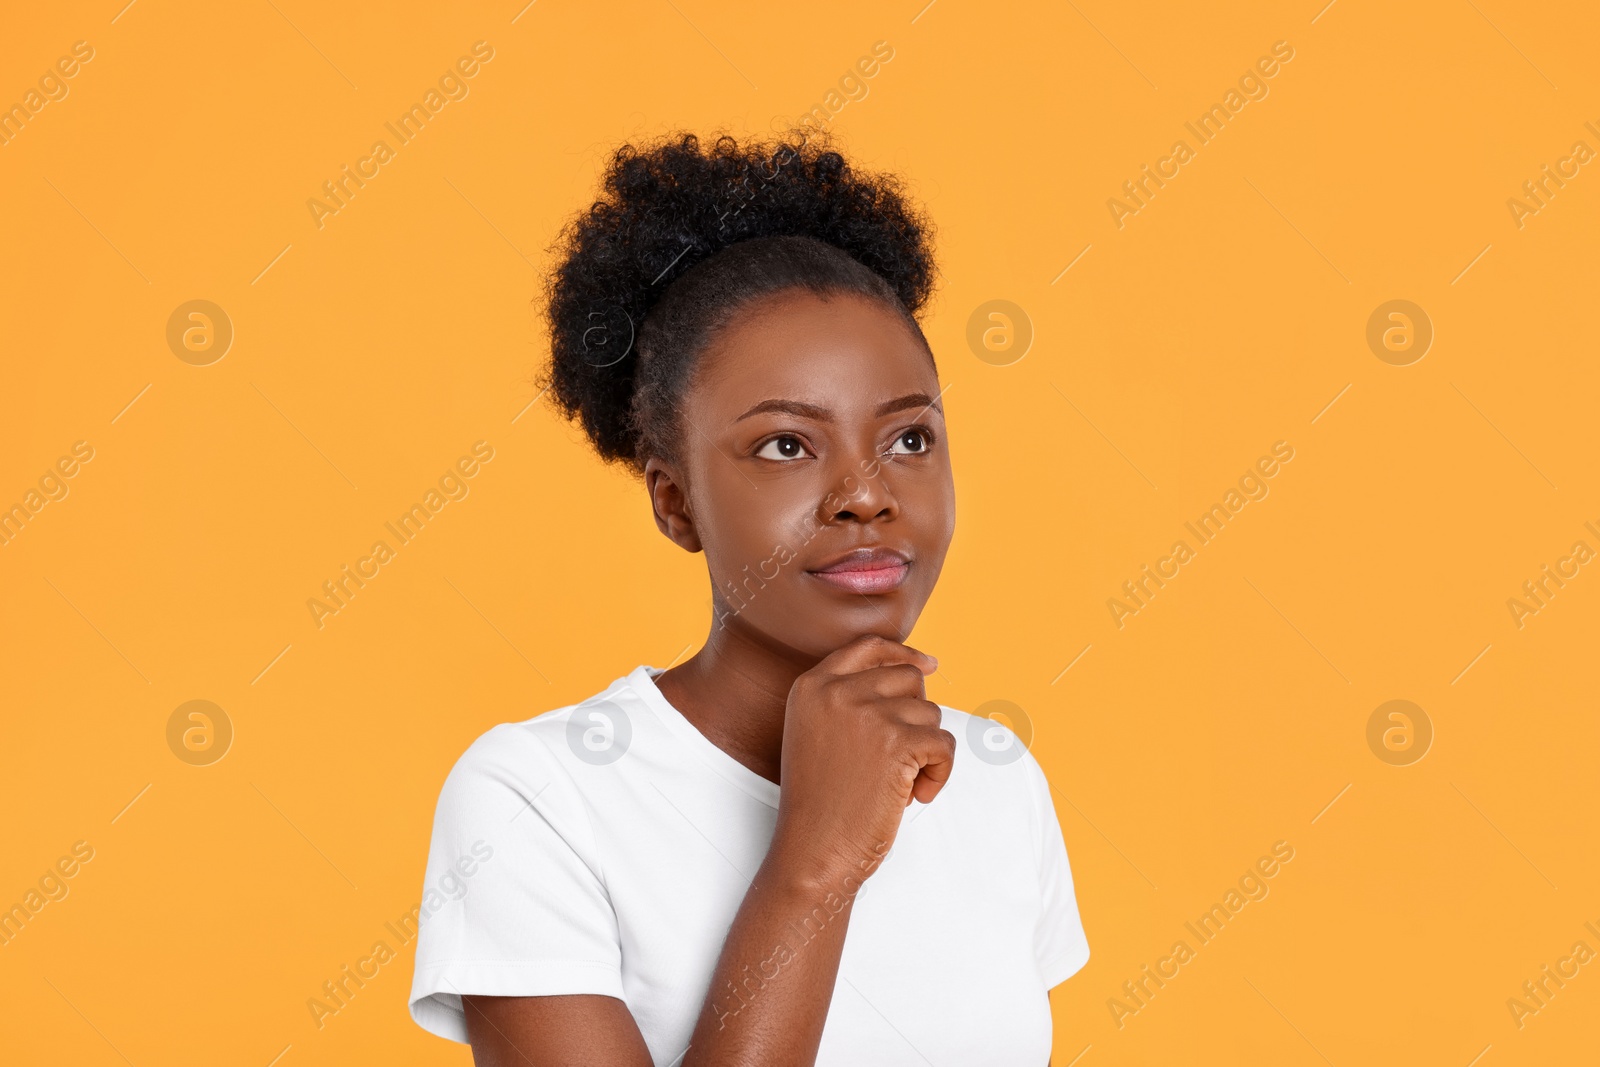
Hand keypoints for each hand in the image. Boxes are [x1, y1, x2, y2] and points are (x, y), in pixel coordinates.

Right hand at [764, 634, 955, 889]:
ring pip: (929, 713)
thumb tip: (916, 670)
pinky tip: (915, 796)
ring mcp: (866, 714)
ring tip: (898, 784)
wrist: (813, 852)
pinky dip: (940, 773)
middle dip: (916, 717)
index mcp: (811, 687)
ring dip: (925, 752)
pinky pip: (944, 744)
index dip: (903, 653)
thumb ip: (848, 700)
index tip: (929, 664)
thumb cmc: (820, 804)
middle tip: (901, 757)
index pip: (868, 647)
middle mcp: (836, 691)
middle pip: (908, 678)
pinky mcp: (896, 742)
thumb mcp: (816, 734)